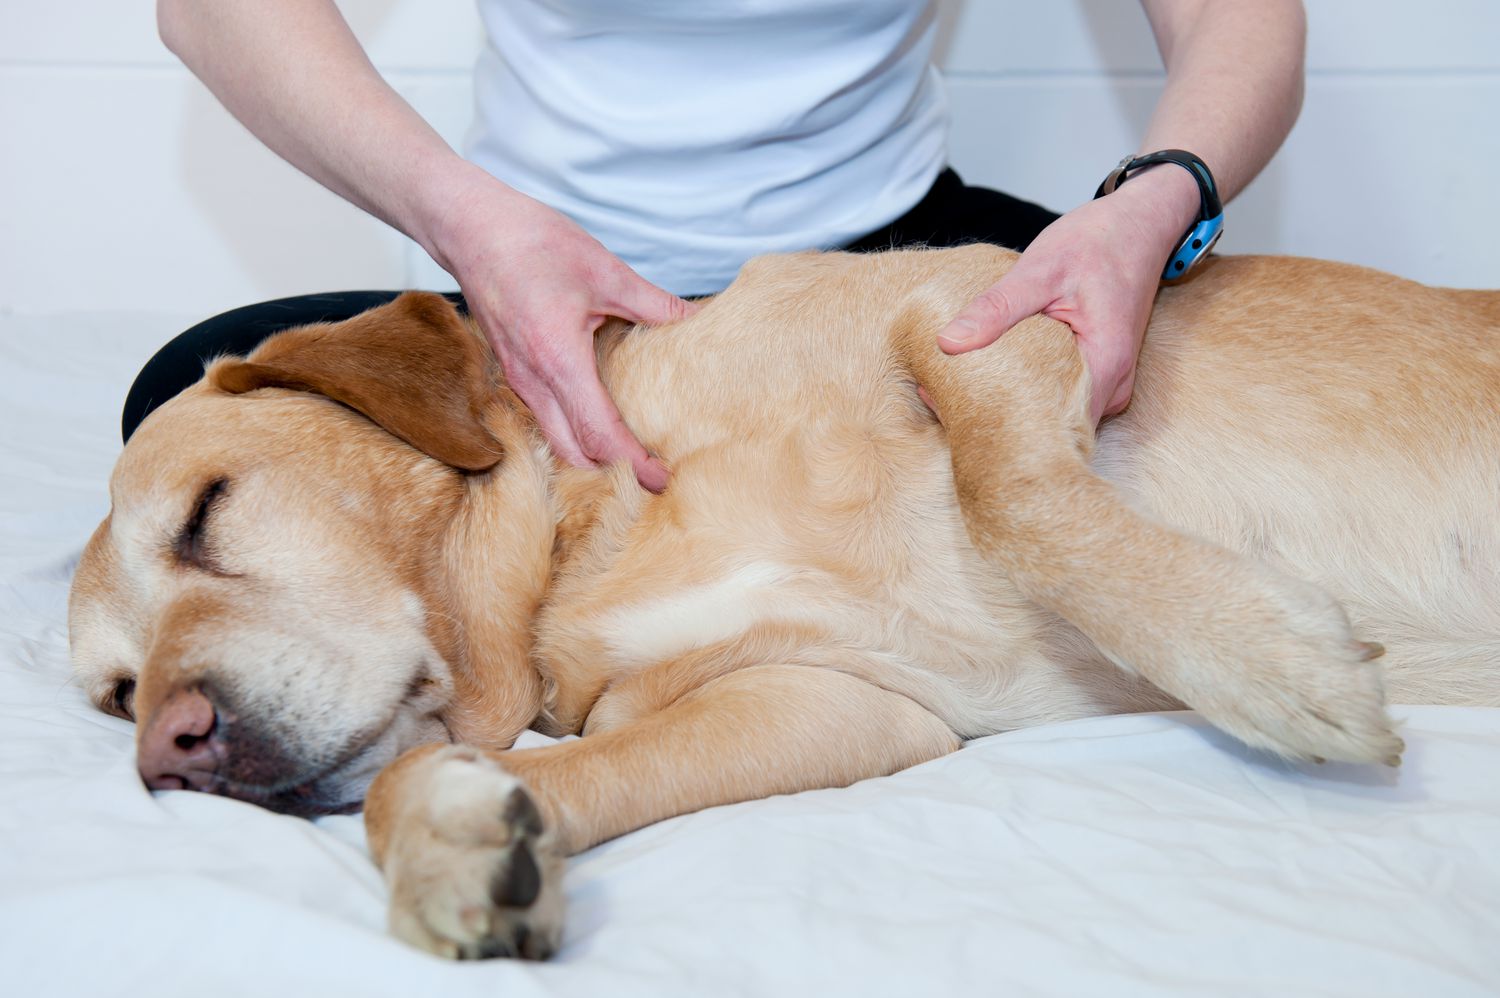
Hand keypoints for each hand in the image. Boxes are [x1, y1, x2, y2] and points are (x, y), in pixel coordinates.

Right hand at [426, 171, 697, 491]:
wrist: (469, 227)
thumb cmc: (530, 242)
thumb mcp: (604, 269)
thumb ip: (653, 302)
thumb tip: (697, 319)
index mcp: (559, 360)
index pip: (599, 434)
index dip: (632, 464)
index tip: (660, 480)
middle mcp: (533, 381)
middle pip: (575, 453)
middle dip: (614, 473)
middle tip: (654, 478)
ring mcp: (518, 381)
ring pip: (556, 441)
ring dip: (592, 458)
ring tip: (631, 459)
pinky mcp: (514, 372)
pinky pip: (545, 420)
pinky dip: (573, 435)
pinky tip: (600, 425)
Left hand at [936, 165, 1198, 424]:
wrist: (1141, 223)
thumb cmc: (1099, 241)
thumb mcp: (1040, 270)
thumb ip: (997, 309)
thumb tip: (947, 343)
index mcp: (1105, 365)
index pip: (1051, 425)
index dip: (1003, 423)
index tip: (956, 414)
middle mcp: (1112, 385)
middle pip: (1051, 424)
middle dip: (1001, 417)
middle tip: (945, 402)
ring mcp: (1108, 381)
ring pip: (1054, 410)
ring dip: (1013, 402)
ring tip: (962, 390)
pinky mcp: (1098, 371)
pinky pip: (1059, 391)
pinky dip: (1028, 385)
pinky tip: (994, 374)